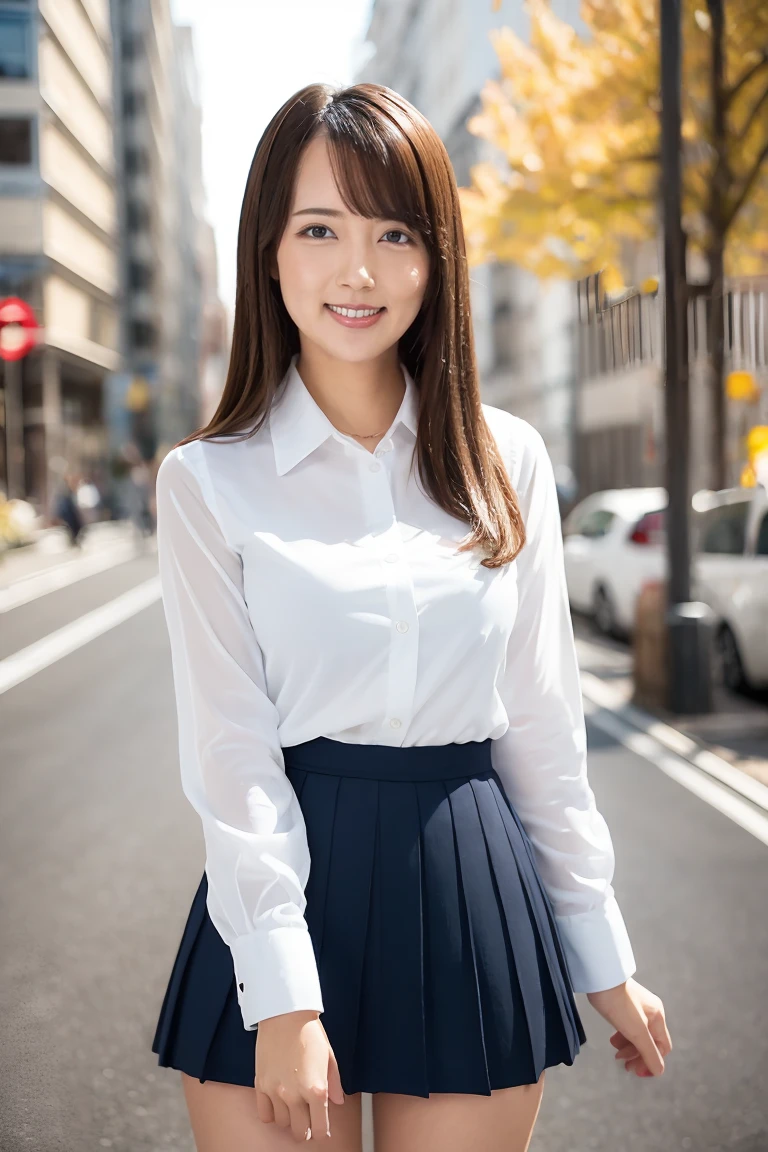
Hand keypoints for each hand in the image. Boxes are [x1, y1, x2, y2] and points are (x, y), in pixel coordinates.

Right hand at [254, 1009, 344, 1141]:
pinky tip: (277, 1104)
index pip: (319, 1129)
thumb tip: (337, 1101)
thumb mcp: (329, 1056)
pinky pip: (264, 1114)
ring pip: (282, 1124)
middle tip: (307, 1120)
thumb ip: (334, 1083)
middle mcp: (295, 1095)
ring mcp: (276, 1091)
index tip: (321, 1128)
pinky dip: (271, 1114)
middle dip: (305, 1130)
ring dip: (289, 1119)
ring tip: (293, 1106)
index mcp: (316, 1089)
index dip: (321, 1132)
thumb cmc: (309, 1032)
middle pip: (299, 1132)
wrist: (284, 1014)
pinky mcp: (261, 1085)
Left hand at [586, 977, 671, 1077]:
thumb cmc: (619, 1002)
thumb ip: (649, 1053)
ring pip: (637, 1035)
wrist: (600, 977)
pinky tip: (614, 1039)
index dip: (652, 1062)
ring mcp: (637, 1007)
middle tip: (624, 1065)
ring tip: (616, 1053)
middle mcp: (650, 1012)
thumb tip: (659, 1071)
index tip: (638, 1071)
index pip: (662, 1047)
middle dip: (638, 1056)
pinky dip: (622, 1036)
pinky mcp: (624, 1004)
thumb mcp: (637, 1031)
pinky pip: (628, 1026)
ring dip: (629, 1047)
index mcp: (658, 1018)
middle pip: (649, 1042)